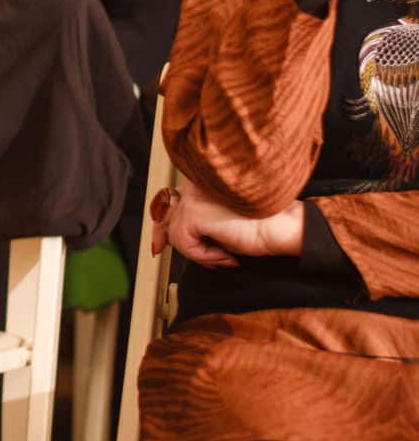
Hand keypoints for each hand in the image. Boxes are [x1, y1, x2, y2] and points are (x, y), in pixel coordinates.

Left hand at [149, 183, 305, 269]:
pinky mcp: (194, 212)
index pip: (168, 202)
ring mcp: (193, 197)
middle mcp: (194, 186)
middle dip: (166, 238)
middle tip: (180, 255)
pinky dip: (203, 256)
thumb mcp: (219, 225)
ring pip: (175, 234)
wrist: (282, 228)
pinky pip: (184, 243)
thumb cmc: (261, 227)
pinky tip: (226, 256)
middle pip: (164, 215)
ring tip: (225, 257)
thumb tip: (171, 238)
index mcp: (201, 183)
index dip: (162, 225)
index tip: (159, 244)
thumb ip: (197, 226)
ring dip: (199, 252)